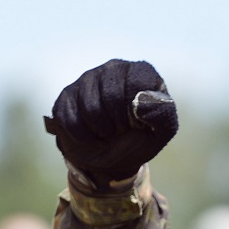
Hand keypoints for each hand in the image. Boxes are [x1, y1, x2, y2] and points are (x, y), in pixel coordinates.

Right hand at [43, 59, 178, 184]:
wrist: (109, 159)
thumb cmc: (138, 139)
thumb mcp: (160, 132)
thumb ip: (161, 114)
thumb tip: (142, 101)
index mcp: (140, 72)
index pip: (136, 81)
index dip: (136, 110)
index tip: (138, 122)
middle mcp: (113, 68)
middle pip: (111, 95)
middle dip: (118, 123)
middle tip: (121, 130)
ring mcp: (87, 79)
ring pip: (89, 107)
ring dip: (101, 130)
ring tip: (107, 132)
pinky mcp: (66, 95)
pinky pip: (70, 119)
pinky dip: (83, 136)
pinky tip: (90, 134)